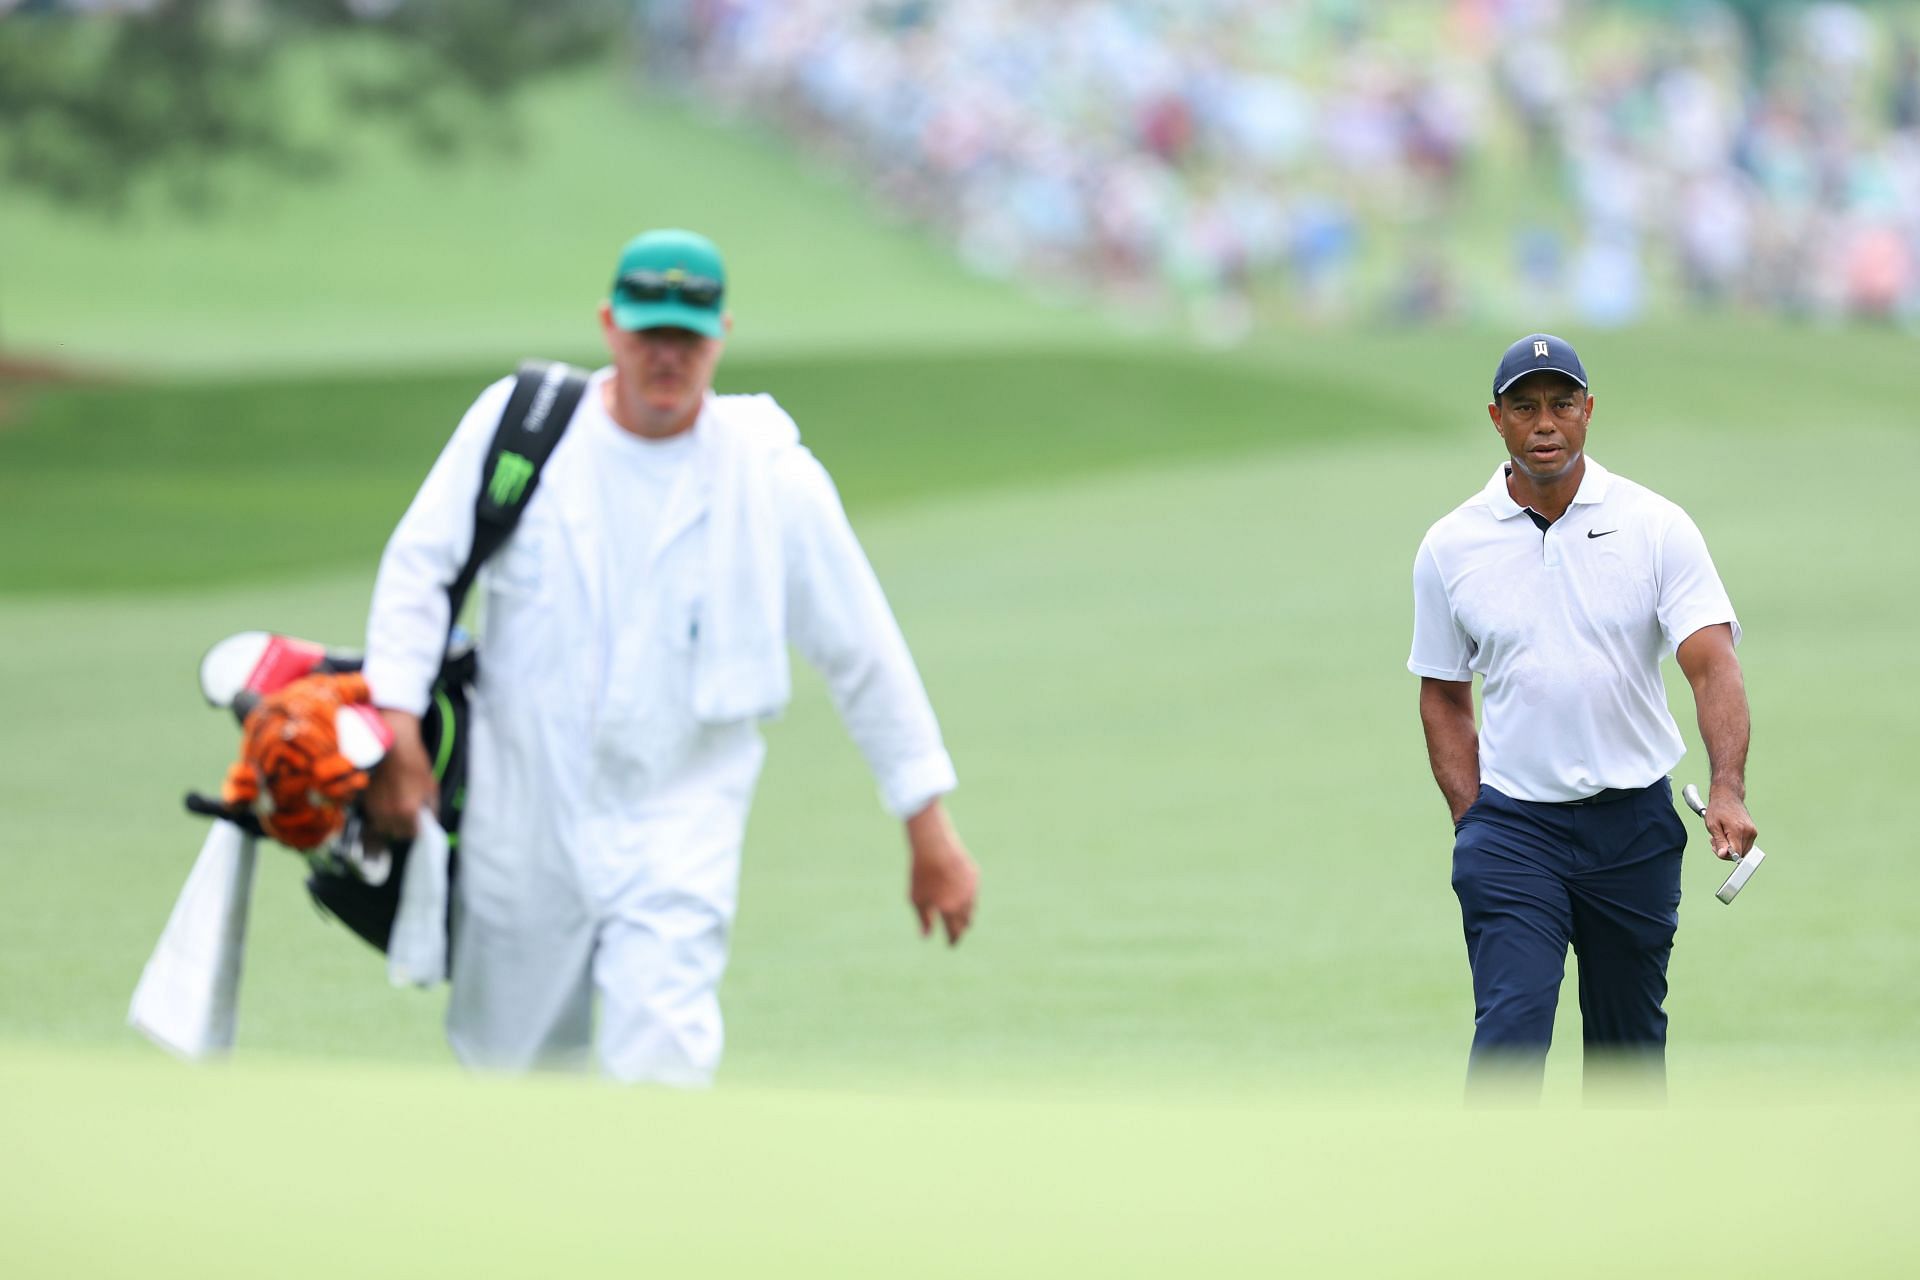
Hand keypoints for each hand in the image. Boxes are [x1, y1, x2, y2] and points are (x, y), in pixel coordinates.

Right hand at [363, 709, 436, 843]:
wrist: (393, 746)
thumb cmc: (414, 763)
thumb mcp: (431, 786)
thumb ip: (431, 808)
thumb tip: (430, 821)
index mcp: (408, 811)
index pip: (413, 834)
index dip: (418, 829)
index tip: (420, 823)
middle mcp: (389, 813)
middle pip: (397, 833)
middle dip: (405, 827)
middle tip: (410, 816)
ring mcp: (375, 808)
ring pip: (383, 826)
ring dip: (391, 822)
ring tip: (398, 807)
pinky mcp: (365, 801)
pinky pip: (374, 816)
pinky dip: (381, 813)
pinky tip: (388, 800)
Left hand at [906, 799, 977, 945]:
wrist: (934, 847)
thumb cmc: (921, 874)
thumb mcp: (917, 899)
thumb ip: (924, 920)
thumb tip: (926, 937)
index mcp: (949, 911)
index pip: (954, 933)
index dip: (952, 940)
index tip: (950, 944)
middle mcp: (964, 903)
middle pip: (966, 924)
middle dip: (960, 929)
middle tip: (954, 932)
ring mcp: (972, 889)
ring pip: (972, 909)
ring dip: (965, 915)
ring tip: (956, 916)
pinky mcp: (975, 877)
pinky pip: (973, 893)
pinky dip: (967, 898)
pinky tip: (959, 895)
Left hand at [1704, 789, 1756, 860]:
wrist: (1728, 796)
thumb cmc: (1718, 809)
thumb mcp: (1713, 825)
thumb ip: (1719, 841)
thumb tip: (1723, 855)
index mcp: (1738, 830)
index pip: (1736, 854)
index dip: (1725, 855)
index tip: (1716, 848)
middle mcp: (1749, 832)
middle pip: (1740, 855)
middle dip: (1726, 852)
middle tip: (1715, 841)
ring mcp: (1753, 832)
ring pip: (1743, 851)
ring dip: (1731, 849)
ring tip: (1720, 837)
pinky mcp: (1754, 832)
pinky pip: (1745, 845)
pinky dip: (1736, 844)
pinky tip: (1727, 836)